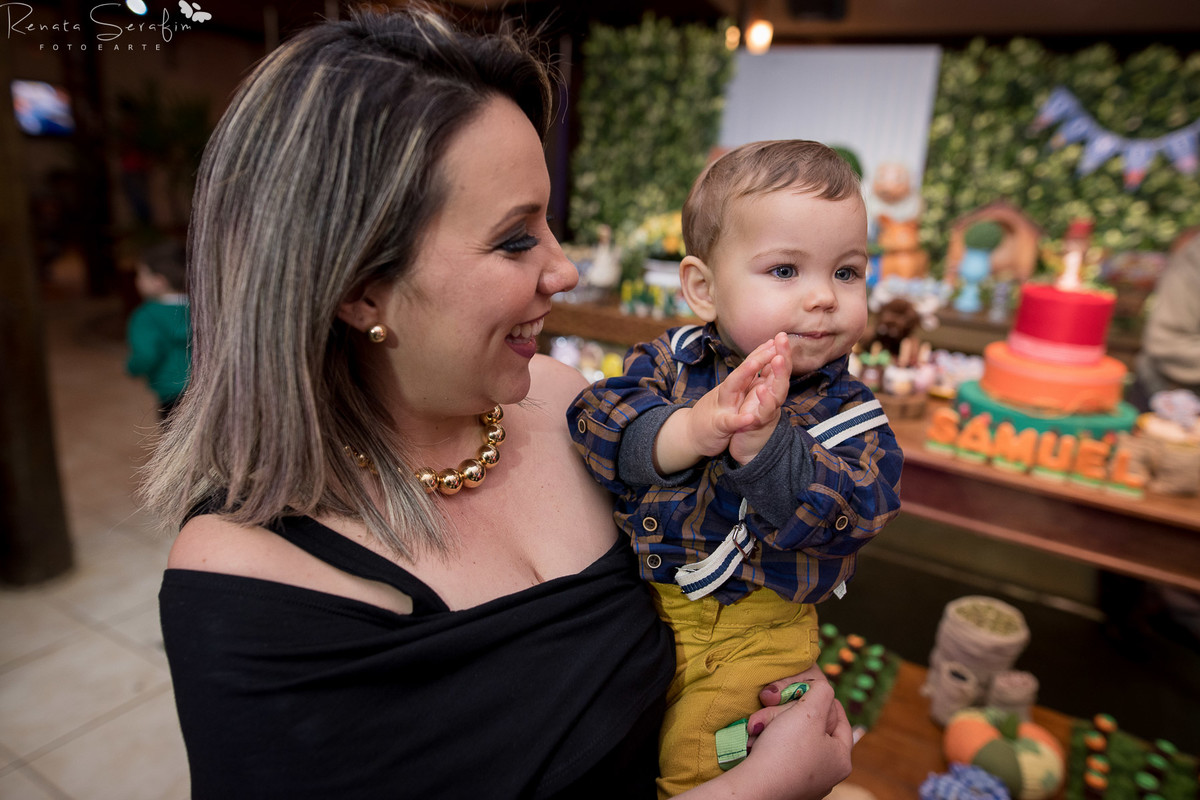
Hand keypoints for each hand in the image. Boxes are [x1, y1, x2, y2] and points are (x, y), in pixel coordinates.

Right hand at [654, 336, 783, 473]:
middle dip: (756, 358)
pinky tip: (750, 417)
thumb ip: (740, 381)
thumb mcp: (727, 396)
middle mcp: (726, 393)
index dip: (761, 353)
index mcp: (732, 388)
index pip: (748, 367)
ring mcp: (721, 408)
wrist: (689, 435)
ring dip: (743, 375)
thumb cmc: (711, 414)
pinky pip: (729, 422)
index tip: (775, 339)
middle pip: (742, 372)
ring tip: (755, 363)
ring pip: (732, 389)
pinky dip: (739, 420)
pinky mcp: (718, 427)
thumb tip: (755, 363)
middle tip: (772, 344)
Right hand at [674, 666, 851, 799]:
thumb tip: (822, 688)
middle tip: (772, 703)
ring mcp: (804, 781)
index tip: (808, 688)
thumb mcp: (808, 711)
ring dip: (773, 724)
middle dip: (788, 711)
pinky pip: (778, 754)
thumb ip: (822, 691)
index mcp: (841, 759)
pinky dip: (766, 742)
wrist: (753, 790)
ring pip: (791, 738)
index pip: (841, 720)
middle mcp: (826, 773)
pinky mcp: (783, 784)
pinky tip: (755, 740)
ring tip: (758, 726)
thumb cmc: (785, 751)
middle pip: (811, 727)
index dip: (825, 699)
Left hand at [729, 333, 790, 464]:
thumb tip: (774, 353)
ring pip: (775, 394)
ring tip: (777, 361)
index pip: (776, 367)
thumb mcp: (759, 393)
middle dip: (782, 358)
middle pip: (780, 377)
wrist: (749, 447)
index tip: (780, 335)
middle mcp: (771, 398)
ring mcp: (766, 411)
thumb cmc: (753, 417)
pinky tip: (762, 391)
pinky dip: (763, 404)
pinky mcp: (758, 425)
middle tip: (783, 341)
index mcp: (768, 388)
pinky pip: (762, 414)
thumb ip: (767, 376)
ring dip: (777, 378)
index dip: (780, 352)